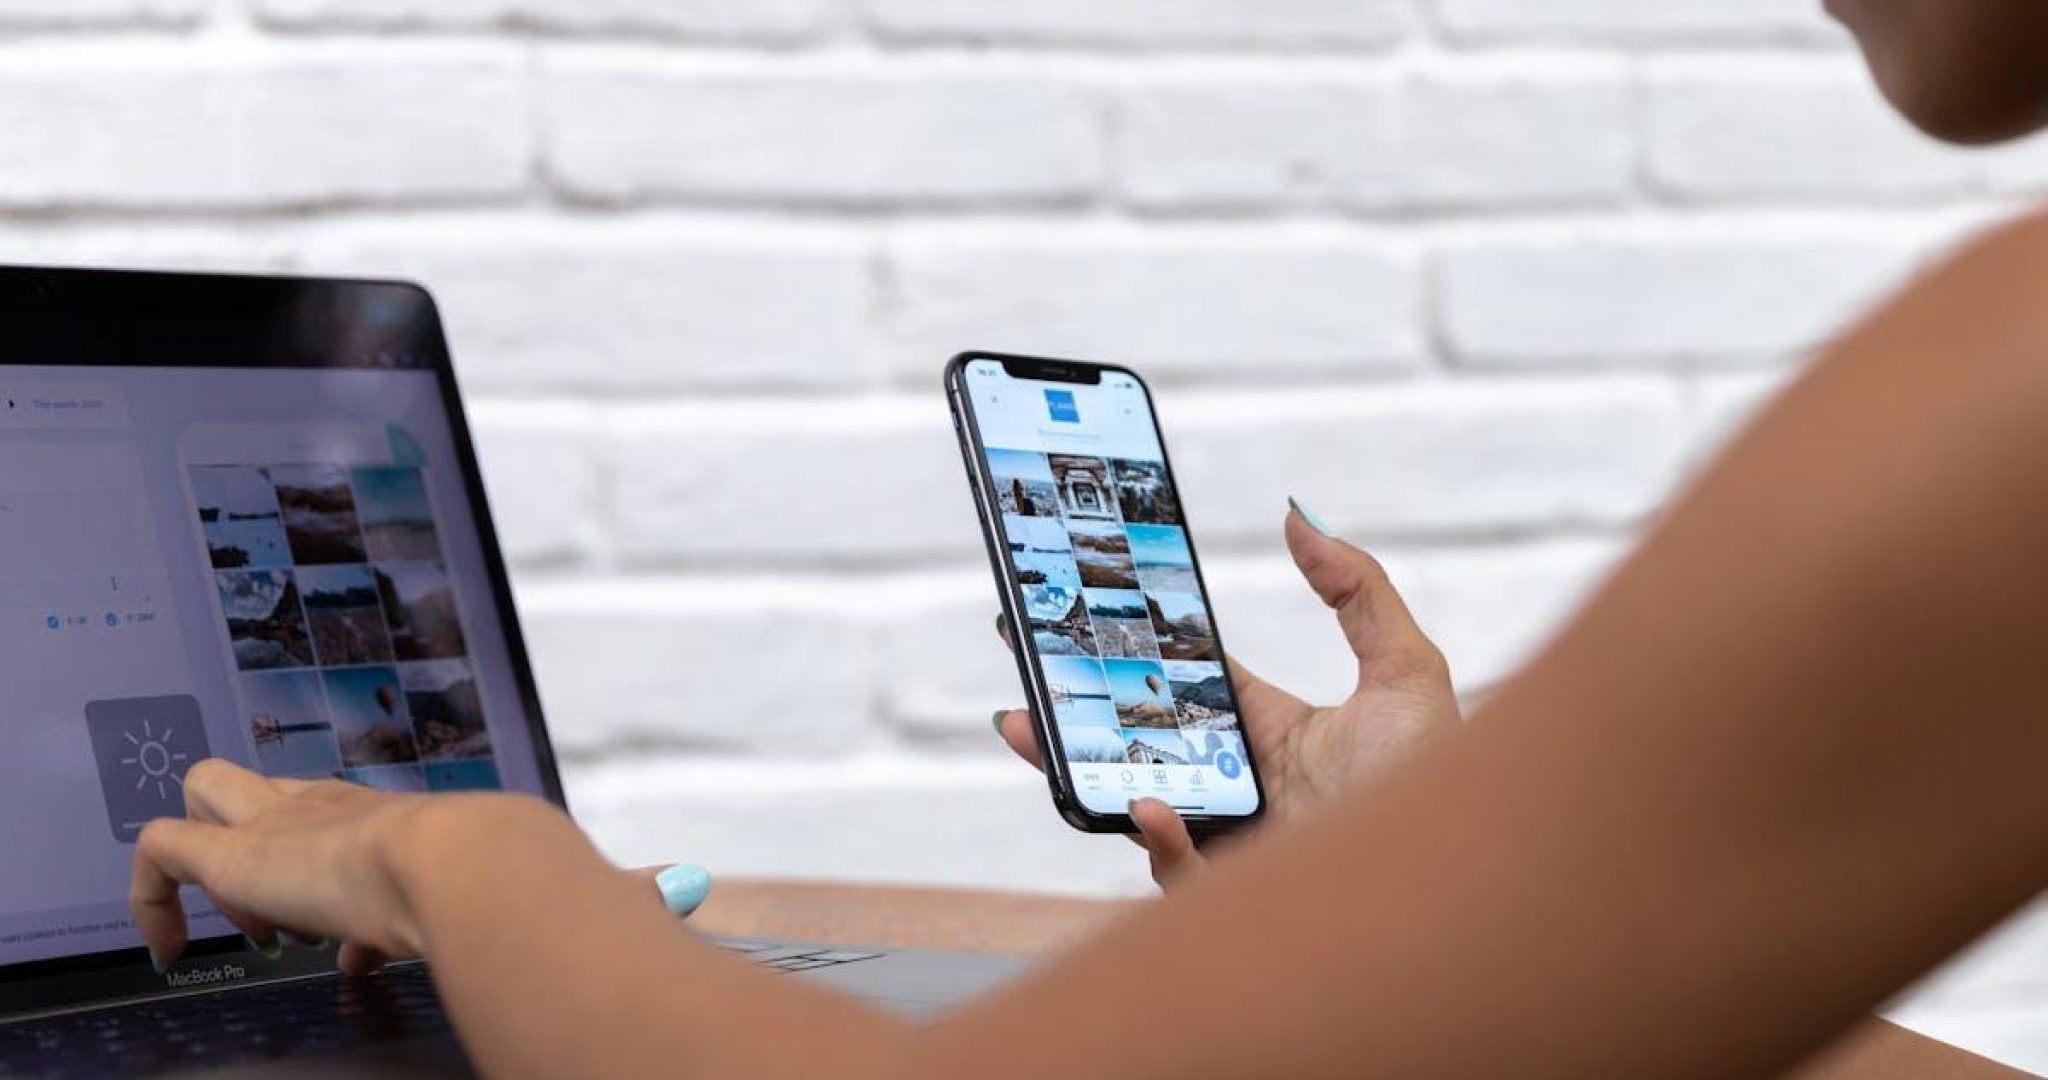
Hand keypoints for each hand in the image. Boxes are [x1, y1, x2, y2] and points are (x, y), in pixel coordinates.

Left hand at [130, 761, 708, 974]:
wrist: (478, 871)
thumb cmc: (524, 880)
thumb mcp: (572, 888)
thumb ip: (626, 889)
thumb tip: (686, 888)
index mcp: (404, 822)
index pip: (355, 829)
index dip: (348, 891)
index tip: (362, 954)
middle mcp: (340, 809)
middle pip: (270, 782)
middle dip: (258, 828)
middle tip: (274, 903)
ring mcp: (284, 822)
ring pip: (206, 792)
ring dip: (205, 853)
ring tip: (224, 923)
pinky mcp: (237, 852)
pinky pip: (159, 853)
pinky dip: (150, 899)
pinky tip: (171, 953)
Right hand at [994, 503, 1461, 886]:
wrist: (1465, 875)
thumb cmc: (1440, 782)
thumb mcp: (1405, 669)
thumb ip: (1356, 587)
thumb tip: (1299, 516)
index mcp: (1271, 732)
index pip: (1183, 686)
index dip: (1129, 654)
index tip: (1076, 617)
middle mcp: (1241, 786)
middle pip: (1135, 743)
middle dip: (1069, 711)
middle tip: (1020, 669)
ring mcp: (1230, 840)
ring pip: (1131, 804)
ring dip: (1076, 768)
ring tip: (1030, 727)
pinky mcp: (1231, 893)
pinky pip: (1172, 870)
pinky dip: (1157, 838)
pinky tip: (1148, 806)